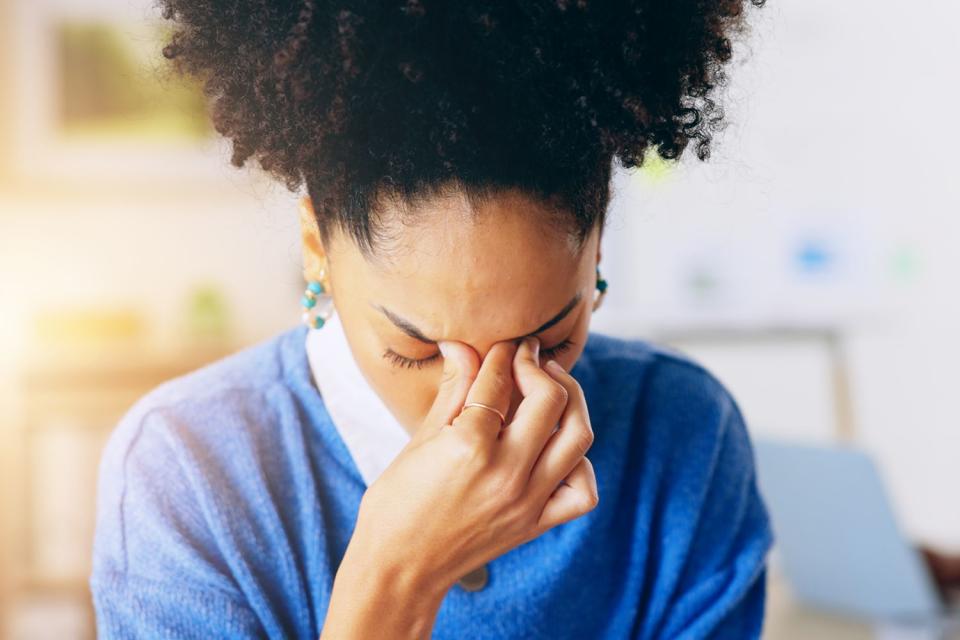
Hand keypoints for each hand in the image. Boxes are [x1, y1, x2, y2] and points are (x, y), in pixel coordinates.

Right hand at [350, 336, 598, 593]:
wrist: (400, 570)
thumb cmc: (396, 504)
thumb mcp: (420, 440)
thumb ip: (453, 391)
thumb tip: (461, 346)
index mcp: (469, 446)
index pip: (499, 380)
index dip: (501, 353)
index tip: (501, 345)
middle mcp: (506, 472)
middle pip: (550, 399)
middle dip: (538, 366)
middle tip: (526, 357)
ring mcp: (527, 500)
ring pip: (577, 436)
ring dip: (571, 401)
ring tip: (551, 388)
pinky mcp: (536, 523)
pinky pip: (582, 490)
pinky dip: (579, 462)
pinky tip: (558, 447)